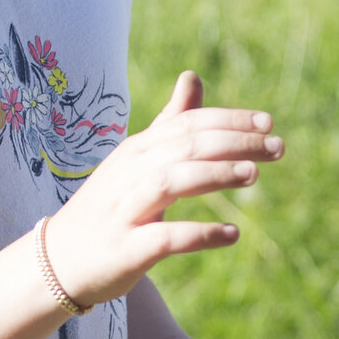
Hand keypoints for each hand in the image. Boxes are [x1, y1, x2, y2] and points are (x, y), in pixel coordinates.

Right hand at [45, 72, 282, 307]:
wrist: (60, 261)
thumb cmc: (110, 207)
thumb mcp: (138, 160)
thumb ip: (170, 124)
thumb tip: (192, 77)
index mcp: (137, 150)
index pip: (187, 124)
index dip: (229, 120)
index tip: (269, 123)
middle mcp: (129, 174)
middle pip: (184, 147)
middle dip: (234, 143)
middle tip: (277, 147)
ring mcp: (124, 210)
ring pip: (171, 182)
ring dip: (214, 175)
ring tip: (253, 175)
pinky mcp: (125, 249)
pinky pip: (164, 237)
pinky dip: (199, 234)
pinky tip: (232, 234)